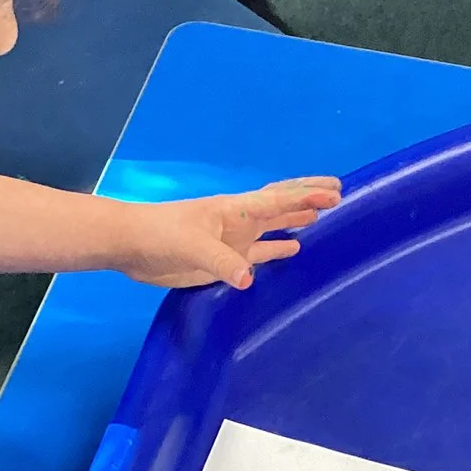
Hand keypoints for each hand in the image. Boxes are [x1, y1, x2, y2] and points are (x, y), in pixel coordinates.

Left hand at [118, 177, 341, 288]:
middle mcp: (240, 222)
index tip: (335, 192)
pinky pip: (259, 253)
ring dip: (296, 221)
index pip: (278, 199)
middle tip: (338, 195)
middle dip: (307, 200)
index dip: (307, 195)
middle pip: (280, 207)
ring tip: (322, 218)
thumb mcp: (192, 246)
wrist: (131, 246)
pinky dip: (277, 249)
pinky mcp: (224, 260)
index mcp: (235, 210)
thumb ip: (222, 261)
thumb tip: (249, 279)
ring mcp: (233, 240)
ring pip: (273, 227)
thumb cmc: (160, 235)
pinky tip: (293, 248)